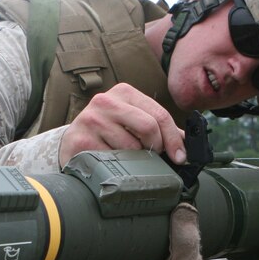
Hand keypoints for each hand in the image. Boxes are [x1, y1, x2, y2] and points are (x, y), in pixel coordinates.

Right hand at [58, 83, 186, 166]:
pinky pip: (113, 160)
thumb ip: (158, 127)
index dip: (174, 138)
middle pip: (148, 127)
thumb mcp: (132, 121)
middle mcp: (106, 101)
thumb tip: (185, 144)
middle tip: (153, 158)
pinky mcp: (81, 140)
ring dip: (135, 160)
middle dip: (156, 147)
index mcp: (124, 92)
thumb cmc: (108, 132)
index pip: (159, 114)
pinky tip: (111, 163)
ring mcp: (92, 119)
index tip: (180, 157)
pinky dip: (117, 167)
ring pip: (131, 147)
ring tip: (126, 158)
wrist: (72, 142)